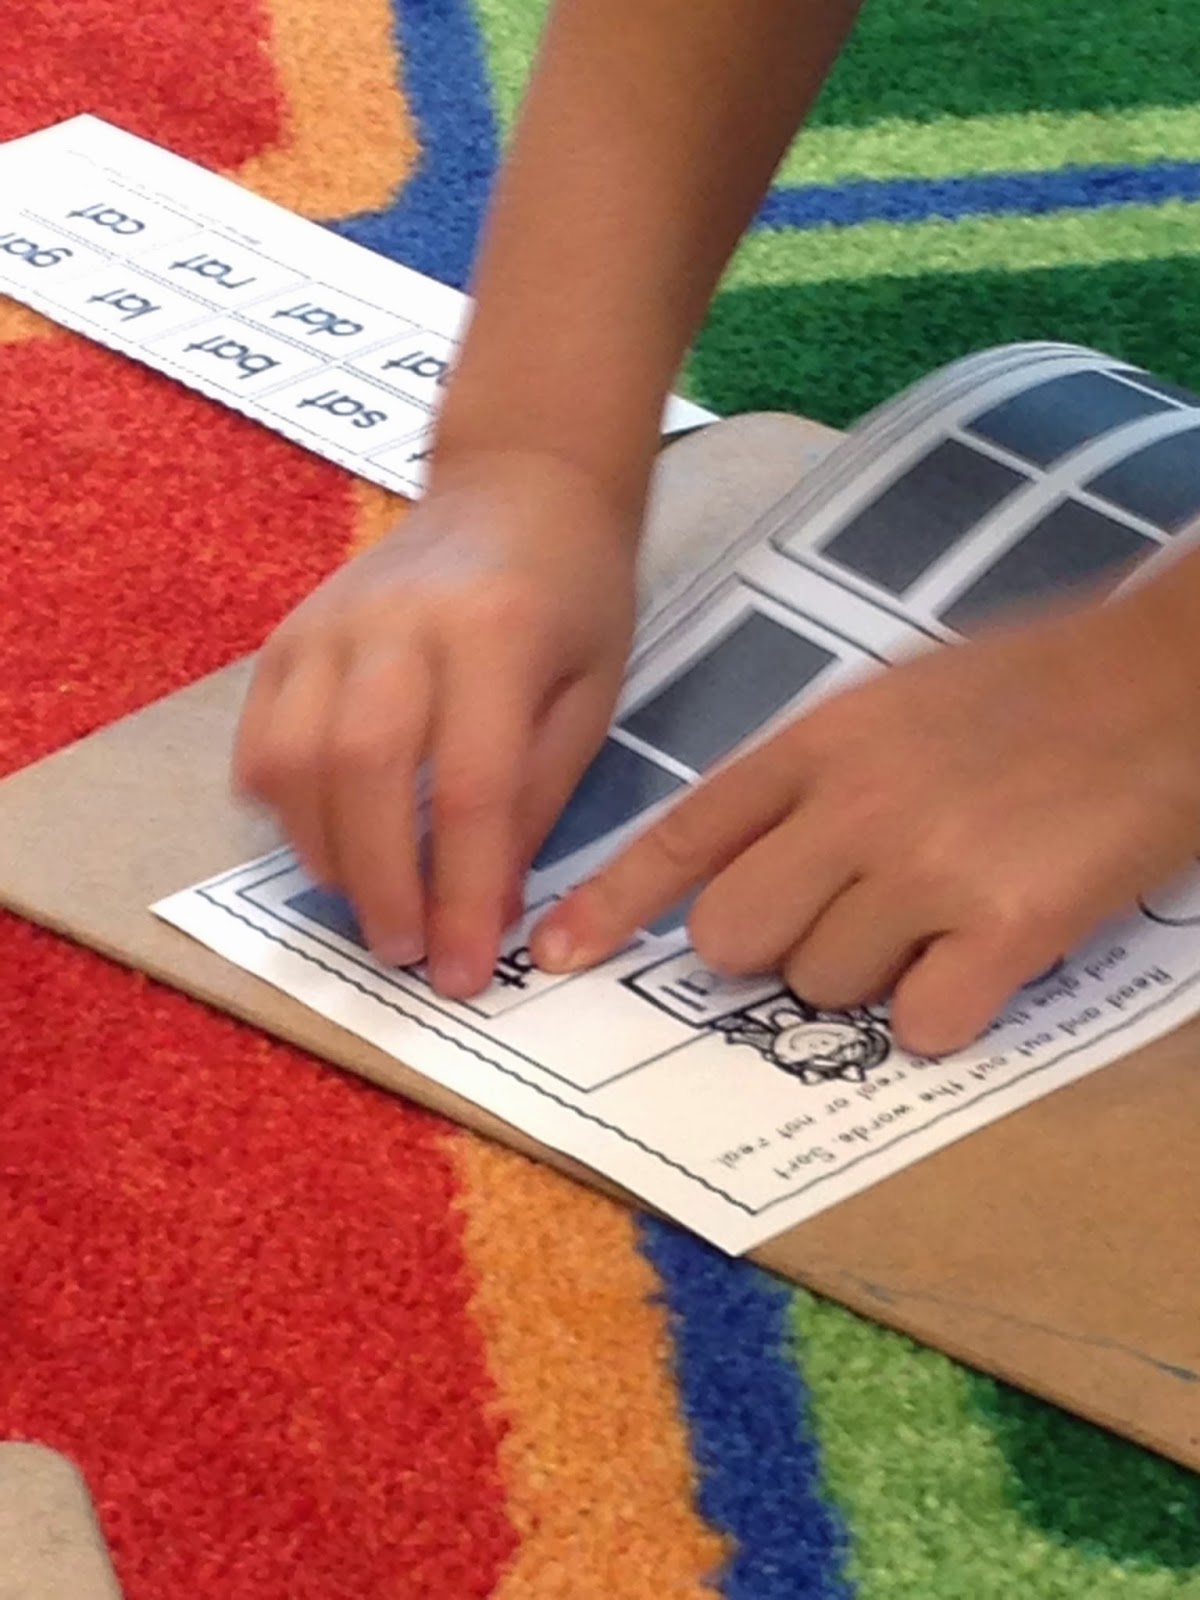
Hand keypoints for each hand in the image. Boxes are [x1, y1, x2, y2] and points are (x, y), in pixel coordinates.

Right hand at [234, 450, 635, 997]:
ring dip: (326, 856)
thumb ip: (537, 796)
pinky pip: (260, 738)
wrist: (518, 488)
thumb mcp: (593, 694)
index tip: (467, 971)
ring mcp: (329, 622)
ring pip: (295, 761)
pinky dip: (282, 807)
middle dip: (383, 885)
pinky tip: (326, 838)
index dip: (464, 893)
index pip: (472, 788)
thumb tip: (484, 910)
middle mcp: (398, 623)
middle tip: (407, 953)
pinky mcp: (288, 633)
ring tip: (372, 904)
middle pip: (365, 775)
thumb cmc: (575, 597)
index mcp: (497, 633)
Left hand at [531, 590, 1199, 1054]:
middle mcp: (853, 803)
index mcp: (819, 740)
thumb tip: (754, 864)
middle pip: (731, 936)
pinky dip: (945, 1010)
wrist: (1171, 678)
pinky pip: (921, 1023)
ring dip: (870, 975)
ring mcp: (926, 865)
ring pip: (820, 985)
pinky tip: (985, 957)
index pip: (683, 833)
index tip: (557, 956)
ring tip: (945, 912)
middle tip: (848, 915)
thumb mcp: (894, 700)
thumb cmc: (1036, 686)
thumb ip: (814, 776)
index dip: (612, 902)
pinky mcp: (1007, 926)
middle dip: (771, 947)